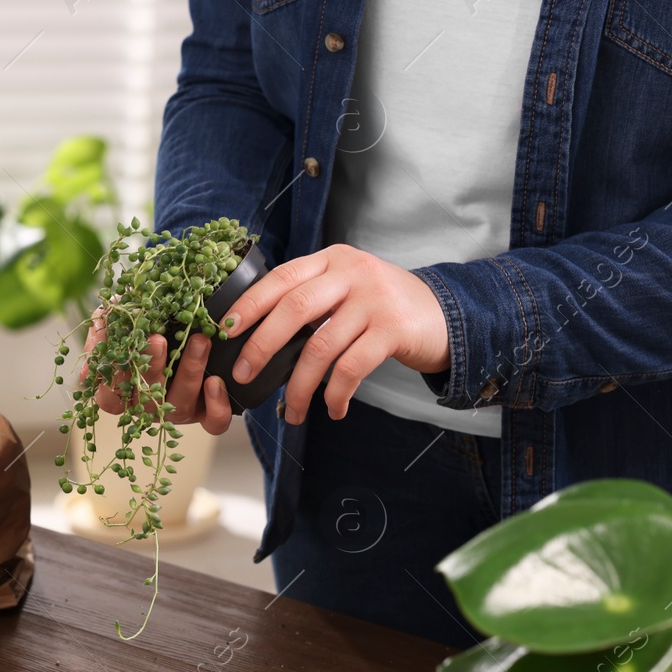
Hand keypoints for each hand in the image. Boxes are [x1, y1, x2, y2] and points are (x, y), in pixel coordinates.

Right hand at [79, 310, 233, 434]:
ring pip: (180, 406)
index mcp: (123, 390)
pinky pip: (213, 421)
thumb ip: (105, 328)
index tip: (125, 350)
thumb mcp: (119, 314)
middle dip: (154, 368)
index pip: (111, 399)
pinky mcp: (207, 412)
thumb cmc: (145, 319)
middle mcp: (149, 405)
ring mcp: (177, 410)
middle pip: (147, 401)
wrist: (186, 316)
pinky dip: (216, 405)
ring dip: (189, 372)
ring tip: (199, 340)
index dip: (117, 379)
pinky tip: (216, 381)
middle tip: (159, 340)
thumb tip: (94, 355)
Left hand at [222, 244, 449, 424]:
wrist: (447, 315)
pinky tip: (332, 409)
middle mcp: (352, 273)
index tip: (224, 331)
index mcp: (332, 260)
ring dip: (298, 386)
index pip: (280, 278)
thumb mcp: (349, 286)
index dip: (249, 304)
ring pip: (320, 347)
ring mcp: (374, 300)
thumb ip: (313, 296)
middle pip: (294, 309)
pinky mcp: (393, 330)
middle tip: (244, 374)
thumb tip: (258, 332)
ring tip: (291, 412)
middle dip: (262, 346)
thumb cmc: (385, 307)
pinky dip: (336, 395)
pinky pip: (351, 368)